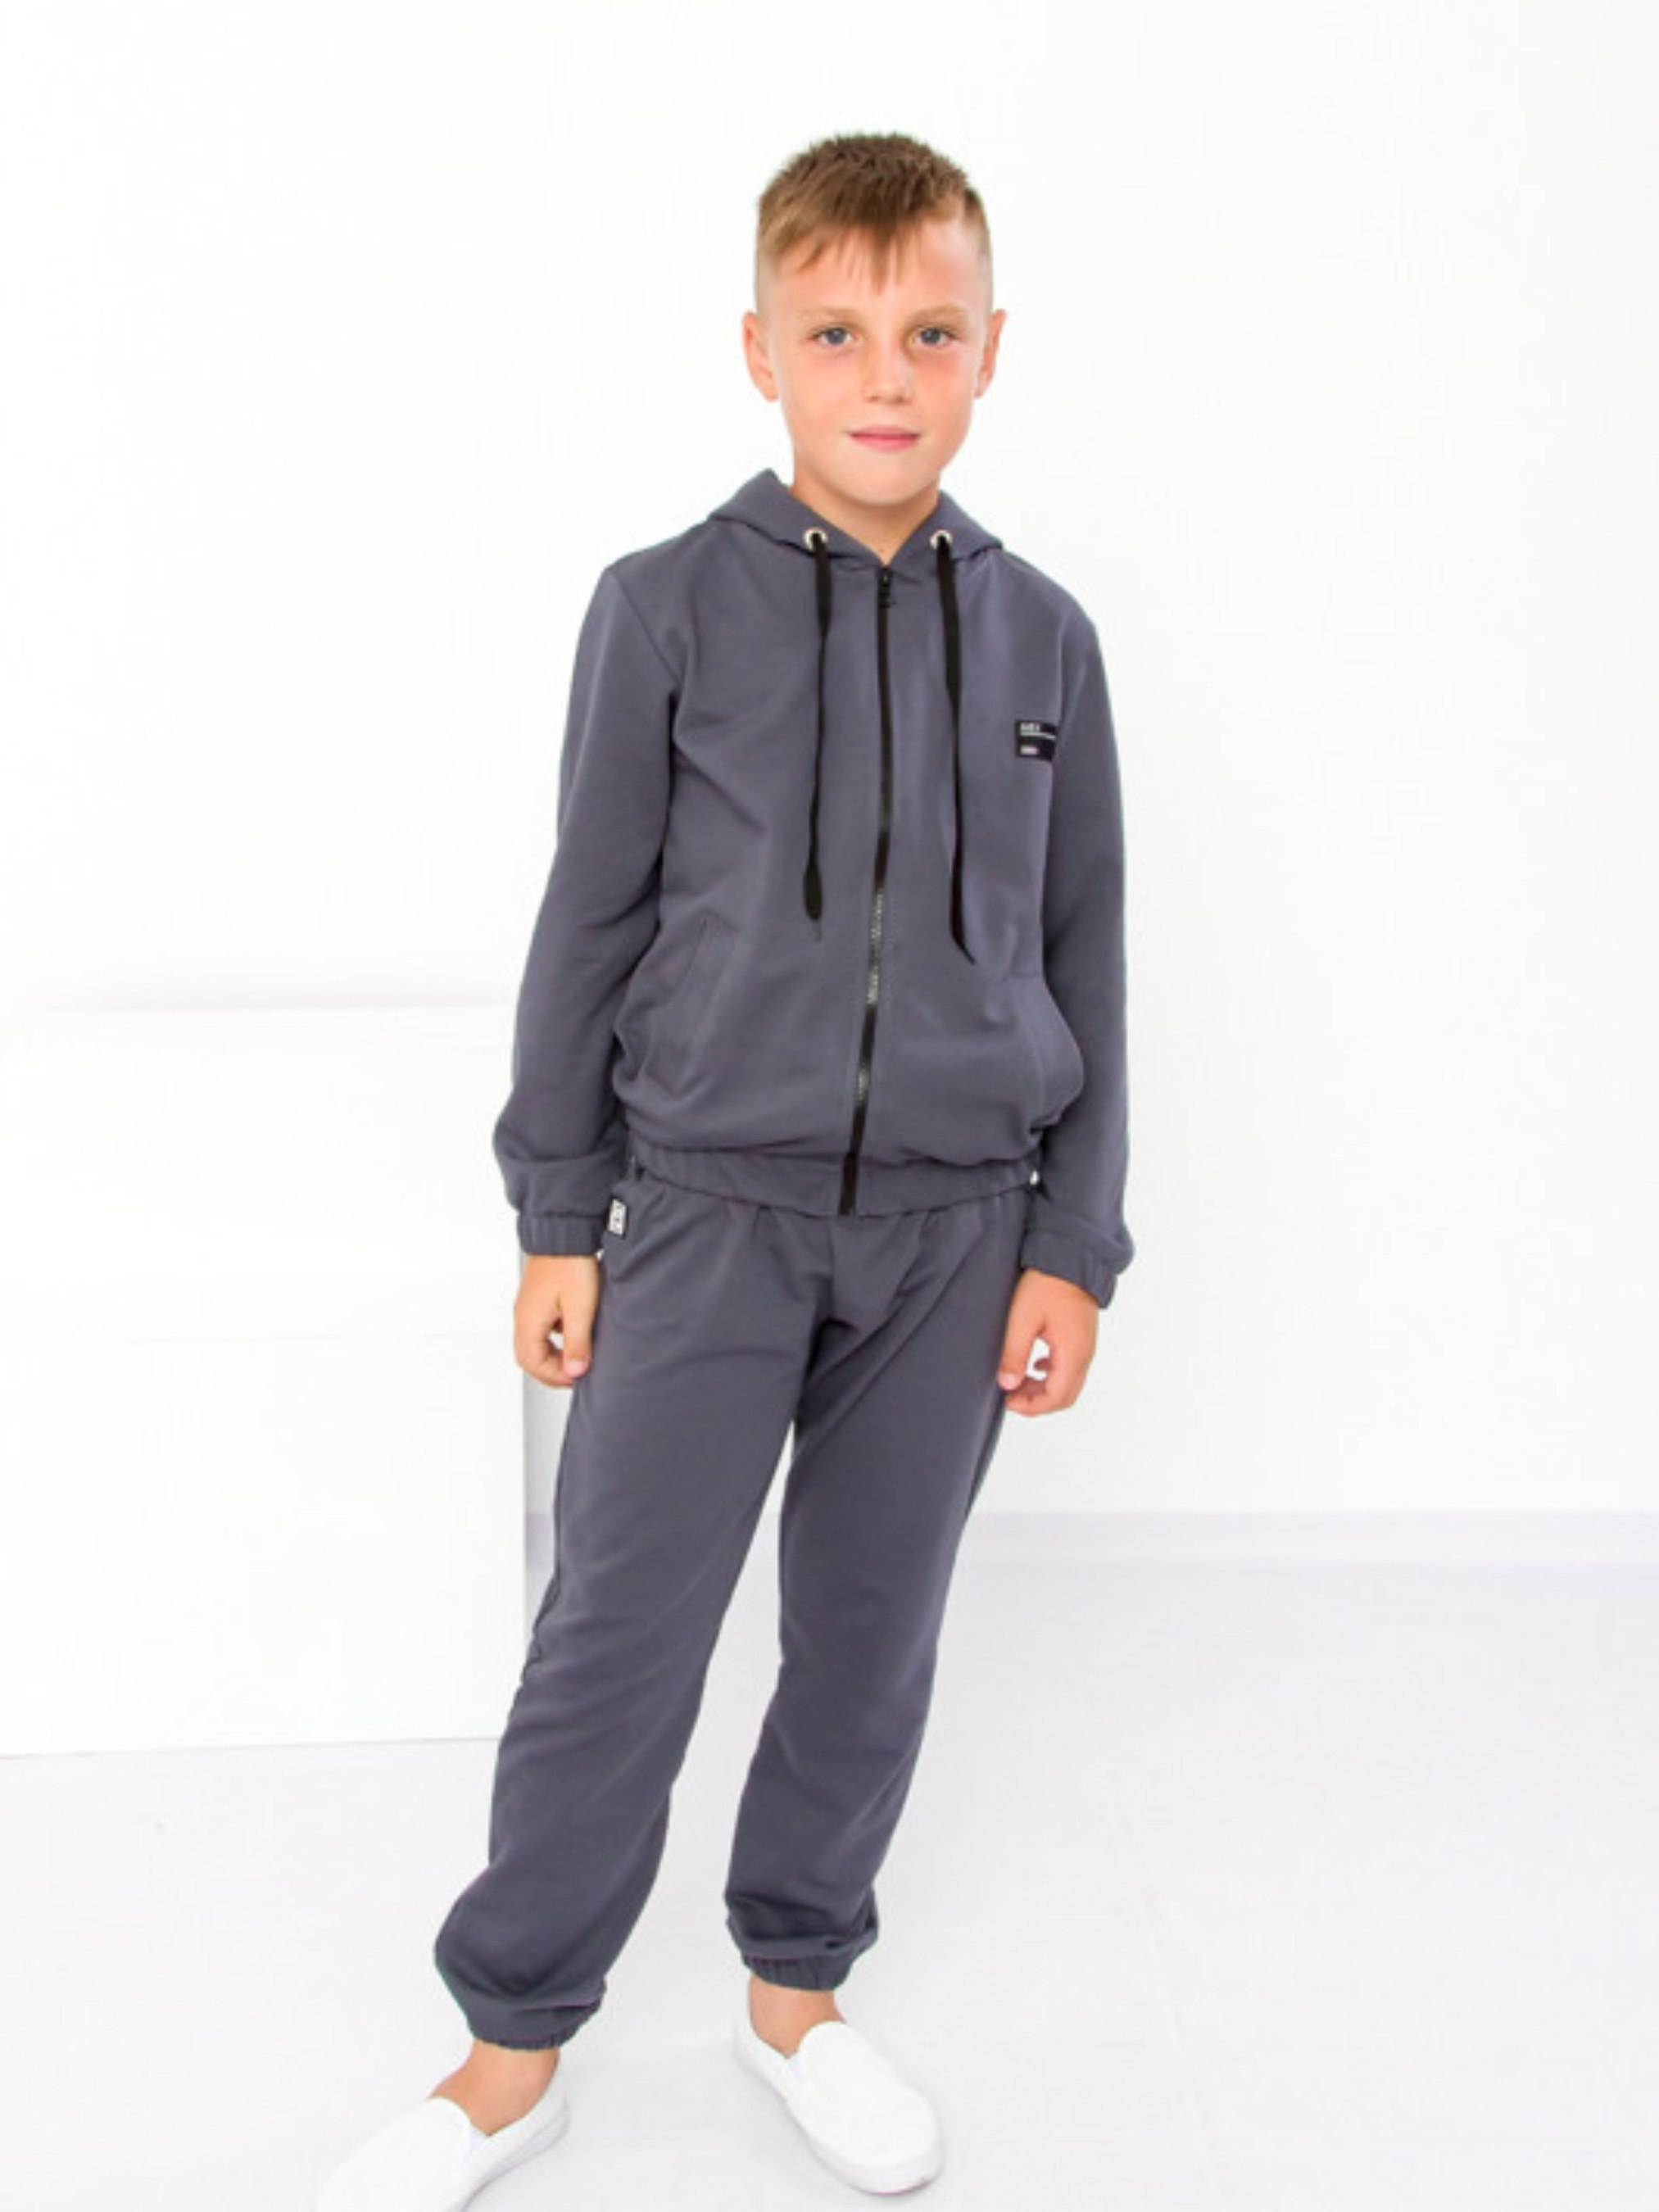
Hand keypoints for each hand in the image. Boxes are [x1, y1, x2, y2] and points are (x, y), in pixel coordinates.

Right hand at [515, 1253, 600, 1387]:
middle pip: (529, 1356)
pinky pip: (541, 1327)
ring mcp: (529, 1306)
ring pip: (534, 1342)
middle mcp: (524, 1315)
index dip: (555, 1376)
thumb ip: (577, 1342)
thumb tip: (575, 1371)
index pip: (533, 1363)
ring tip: (576, 1357)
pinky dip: (555, 1339)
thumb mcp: (580, 1308)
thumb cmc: (570, 1263)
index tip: (577, 1376)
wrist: (565, 1231)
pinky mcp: (538, 1297)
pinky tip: (574, 1333)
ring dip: (553, 1355)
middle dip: (551, 1370)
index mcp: (529, 1320)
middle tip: (574, 1374)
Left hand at [996, 1268, 1098, 1415]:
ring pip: (1068, 1382)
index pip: (1056, 1397)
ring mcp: (1086, 1345)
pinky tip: (1034, 1364)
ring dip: (1044, 1388)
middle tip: (1010, 1395)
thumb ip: (1014, 1354)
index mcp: (1072, 1354)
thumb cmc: (1045, 1285)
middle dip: (1037, 1402)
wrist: (1069, 1256)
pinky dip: (1052, 1374)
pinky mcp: (1082, 1336)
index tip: (1007, 1400)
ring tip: (1017, 1380)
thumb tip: (1007, 1384)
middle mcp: (1084, 1354)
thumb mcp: (1022, 1320)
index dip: (1031, 1406)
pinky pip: (1071, 1366)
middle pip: (1065, 1395)